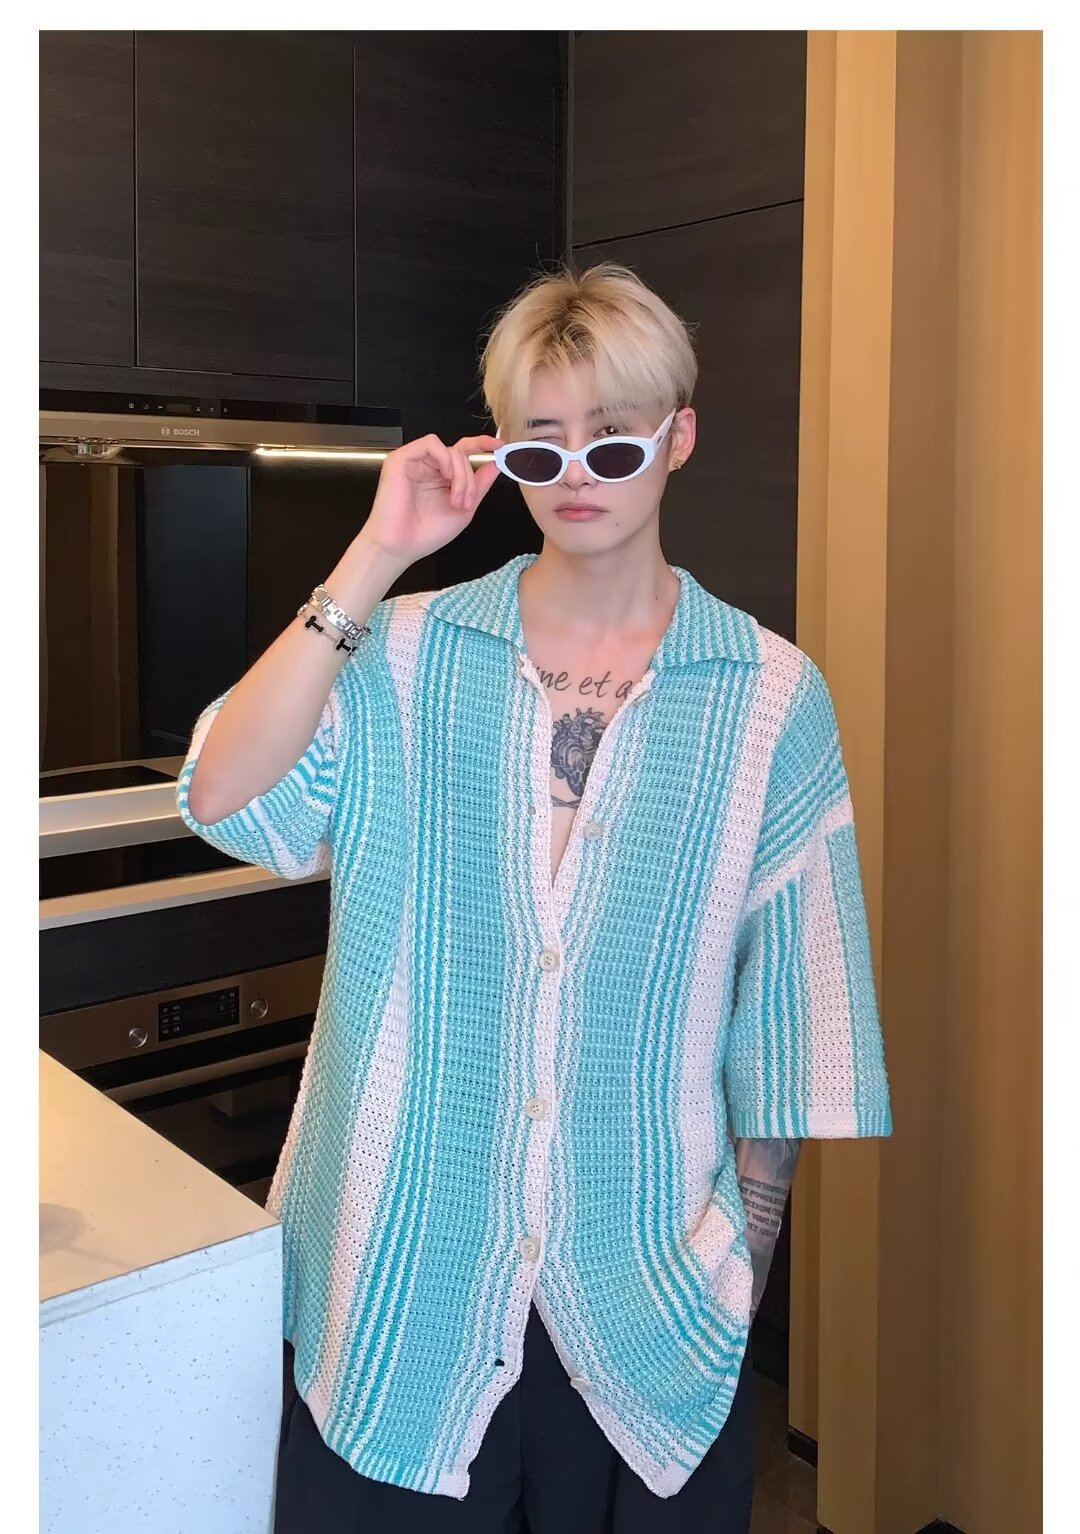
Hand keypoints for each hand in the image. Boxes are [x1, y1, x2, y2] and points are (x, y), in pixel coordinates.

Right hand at [360, 433, 503, 565]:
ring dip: (460, 474)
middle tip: (466, 502)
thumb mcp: (464, 509)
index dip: (482, 445)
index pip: (463, 452)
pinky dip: (445, 458)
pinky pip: (431, 443)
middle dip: (470, 479)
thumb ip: (480, 485)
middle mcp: (428, 467)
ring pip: (450, 450)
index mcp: (441, 477)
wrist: (401, 546)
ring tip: (455, 499)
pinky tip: (445, 476)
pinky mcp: (401, 458)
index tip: (499, 446)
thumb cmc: (426, 533)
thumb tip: (496, 465)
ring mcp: (415, 461)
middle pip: (460, 454)